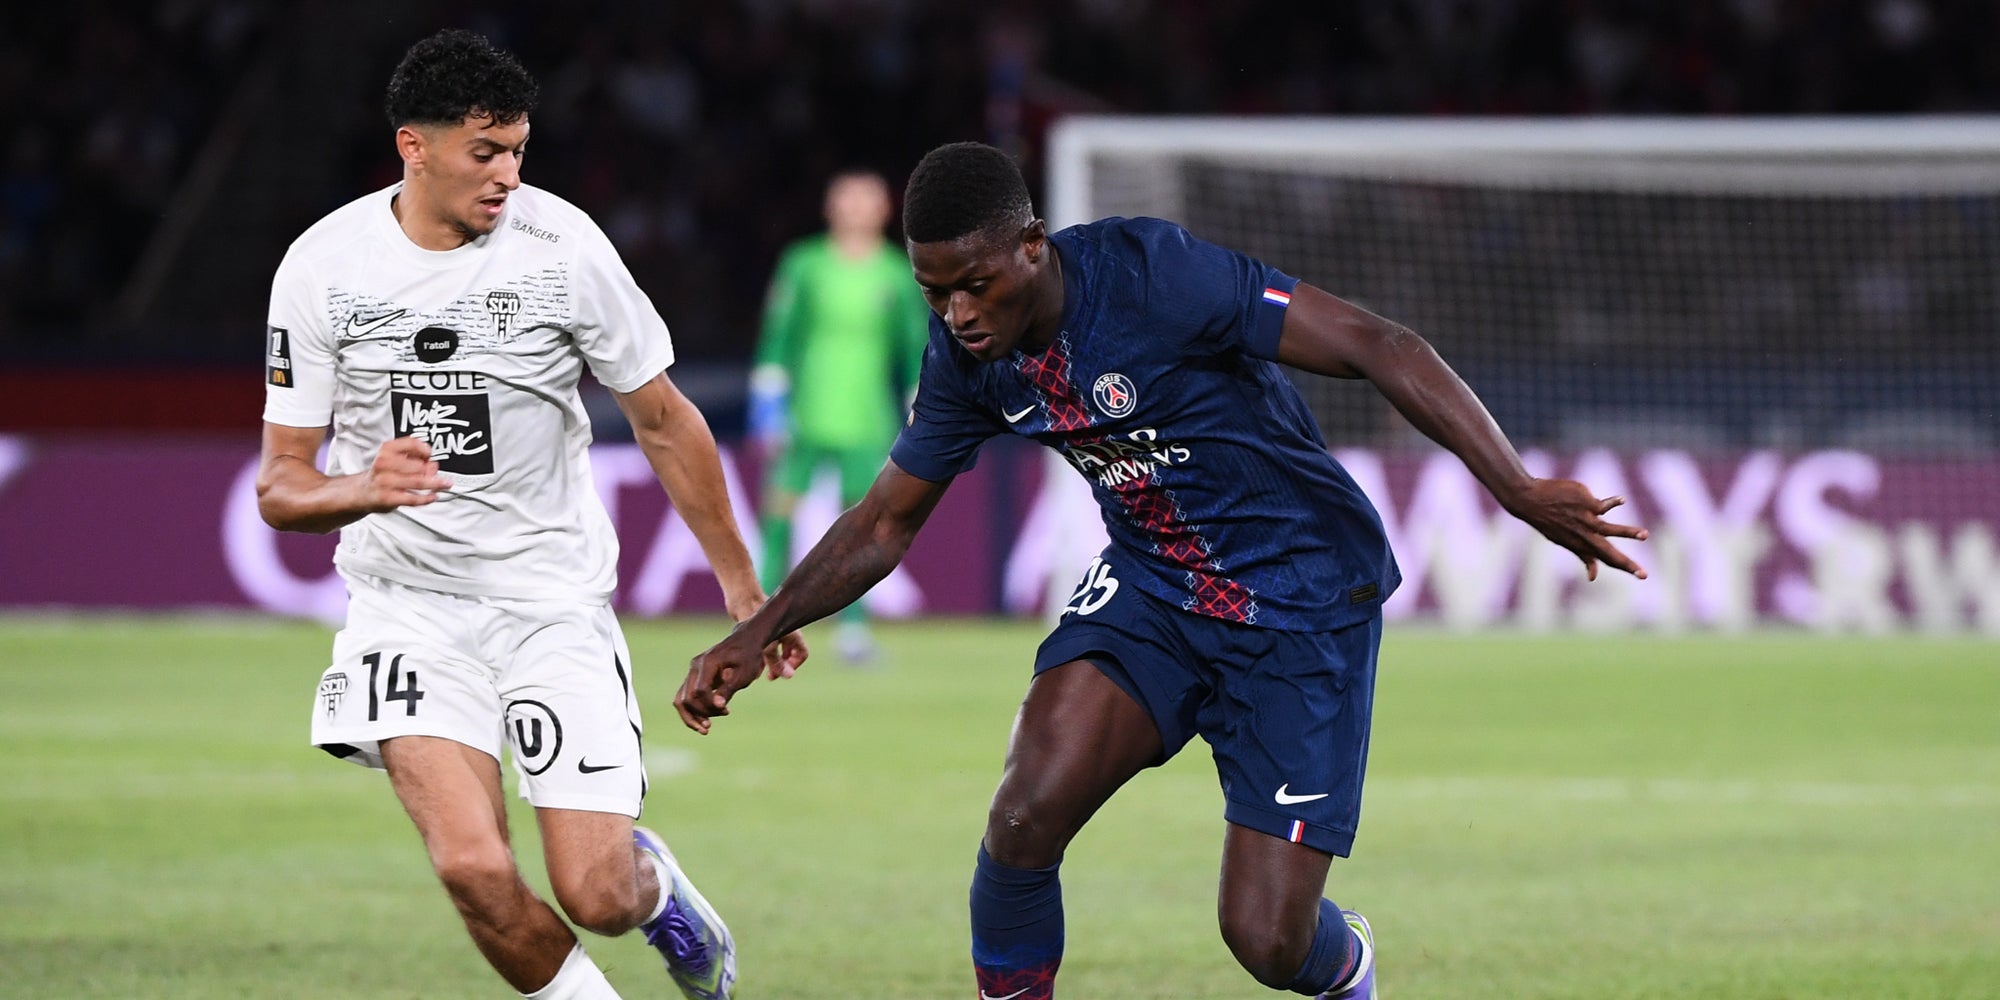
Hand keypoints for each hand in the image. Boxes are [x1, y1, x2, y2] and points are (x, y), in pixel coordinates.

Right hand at [359, 437, 450, 510]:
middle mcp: (384, 464)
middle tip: (435, 472)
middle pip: (418, 465)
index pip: (411, 443)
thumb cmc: (382, 474)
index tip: (430, 454)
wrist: (363, 492)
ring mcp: (385, 482)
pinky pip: (413, 499)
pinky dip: (427, 498)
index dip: (425, 449)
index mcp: (387, 450)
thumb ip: (415, 458)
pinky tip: (433, 496)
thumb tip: (433, 465)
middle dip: (431, 470)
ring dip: (435, 483)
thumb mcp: (395, 459)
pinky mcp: (388, 498)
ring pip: (418, 481)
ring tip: (445, 484)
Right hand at [677, 624, 805, 734]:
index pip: (699, 691)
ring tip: (706, 729)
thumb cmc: (748, 656)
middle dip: (701, 713)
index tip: (727, 711)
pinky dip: (693, 710)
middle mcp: (695, 666)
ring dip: (692, 716)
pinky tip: (705, 720)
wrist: (746, 641)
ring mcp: (693, 671)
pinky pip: (687, 696)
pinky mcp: (695, 677)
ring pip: (682, 699)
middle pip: (686, 698)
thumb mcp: (744, 673)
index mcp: (707, 663)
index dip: (710, 706)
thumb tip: (717, 706)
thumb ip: (729, 689)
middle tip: (723, 715)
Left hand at [1504, 478, 1648, 580]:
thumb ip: (1585, 557)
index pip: (1608, 560)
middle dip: (1627, 564)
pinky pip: (1603, 505)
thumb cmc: (1550, 522)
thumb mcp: (1567, 542)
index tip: (1644, 575)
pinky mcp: (1585, 503)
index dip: (1626, 567)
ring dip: (1627, 533)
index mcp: (1582, 546)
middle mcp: (1585, 536)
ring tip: (1644, 535)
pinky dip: (1614, 502)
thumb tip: (1593, 577)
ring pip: (1609, 529)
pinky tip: (1622, 500)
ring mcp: (1586, 520)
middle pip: (1609, 552)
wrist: (1530, 501)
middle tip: (1644, 574)